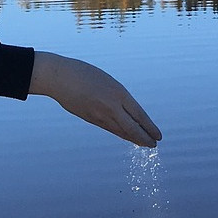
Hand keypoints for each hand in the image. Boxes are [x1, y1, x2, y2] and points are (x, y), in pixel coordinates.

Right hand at [28, 51, 161, 147]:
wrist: (58, 76)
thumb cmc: (82, 73)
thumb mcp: (106, 81)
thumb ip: (116, 96)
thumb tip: (125, 113)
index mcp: (118, 93)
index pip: (139, 115)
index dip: (150, 128)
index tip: (158, 136)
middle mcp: (111, 106)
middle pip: (132, 128)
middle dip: (144, 138)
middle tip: (154, 144)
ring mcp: (99, 115)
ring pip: (120, 131)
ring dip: (133, 138)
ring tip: (143, 143)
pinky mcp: (90, 118)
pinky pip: (109, 129)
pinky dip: (120, 133)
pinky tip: (124, 136)